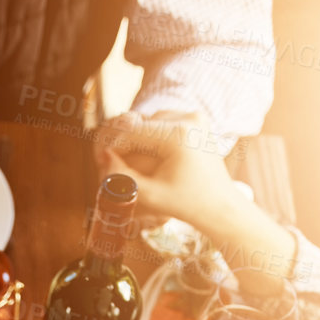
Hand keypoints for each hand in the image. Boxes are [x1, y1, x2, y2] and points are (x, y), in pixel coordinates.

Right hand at [95, 112, 233, 224]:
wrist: (218, 203)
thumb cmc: (185, 203)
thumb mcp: (150, 196)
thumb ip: (122, 178)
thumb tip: (104, 157)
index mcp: (179, 135)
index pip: (133, 132)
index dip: (114, 146)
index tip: (101, 161)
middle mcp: (190, 118)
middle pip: (143, 123)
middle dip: (127, 143)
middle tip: (114, 162)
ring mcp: (196, 116)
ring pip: (152, 121)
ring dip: (140, 138)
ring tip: (134, 162)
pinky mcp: (198, 119)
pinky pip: (166, 122)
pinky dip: (154, 136)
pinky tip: (152, 155)